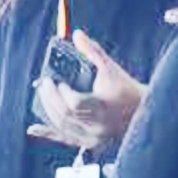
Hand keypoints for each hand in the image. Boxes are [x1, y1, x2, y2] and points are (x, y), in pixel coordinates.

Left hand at [28, 33, 144, 151]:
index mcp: (103, 107)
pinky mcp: (90, 144)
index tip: (57, 81)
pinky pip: (65, 140)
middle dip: (50, 98)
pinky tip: (33, 129)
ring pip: (63, 126)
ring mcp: (93, 138)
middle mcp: (97, 126)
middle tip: (43, 83)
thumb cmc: (126, 88)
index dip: (61, 94)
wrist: (144, 113)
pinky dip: (49, 133)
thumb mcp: (111, 69)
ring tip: (41, 94)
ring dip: (48, 110)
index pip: (75, 103)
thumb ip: (93, 52)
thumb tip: (76, 34)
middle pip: (65, 114)